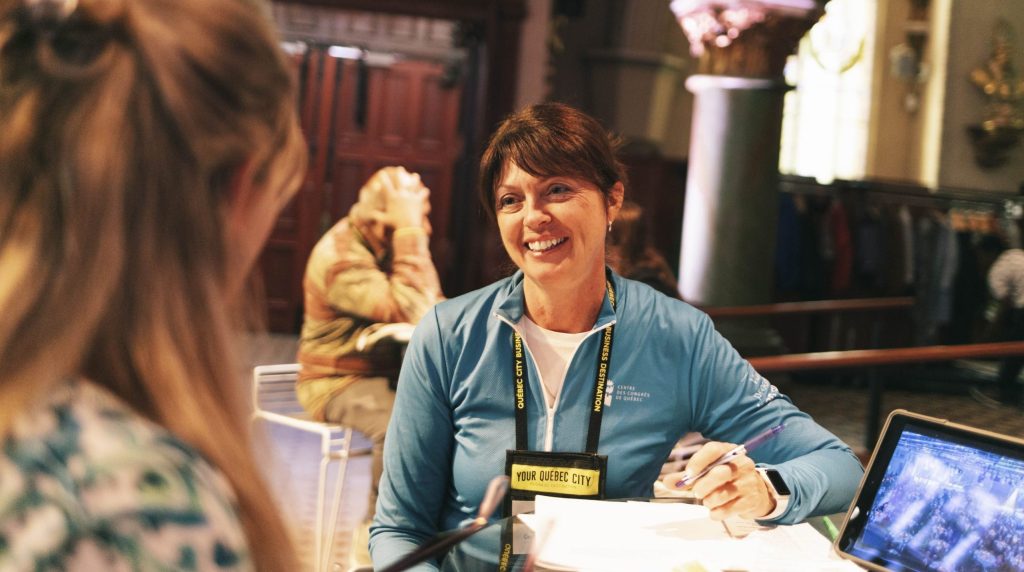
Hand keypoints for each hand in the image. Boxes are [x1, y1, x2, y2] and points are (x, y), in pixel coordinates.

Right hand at [370, 166, 429, 230]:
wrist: (407, 226)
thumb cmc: (395, 224)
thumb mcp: (384, 220)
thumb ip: (377, 216)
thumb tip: (370, 215)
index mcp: (392, 197)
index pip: (386, 185)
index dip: (383, 178)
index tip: (382, 173)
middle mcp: (401, 194)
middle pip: (400, 181)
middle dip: (399, 173)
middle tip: (400, 168)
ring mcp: (410, 196)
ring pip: (413, 185)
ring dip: (414, 179)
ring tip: (415, 175)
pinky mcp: (418, 200)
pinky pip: (422, 194)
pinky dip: (424, 192)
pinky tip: (426, 190)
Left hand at [660, 441, 774, 520]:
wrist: (756, 493)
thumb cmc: (726, 480)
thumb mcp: (708, 472)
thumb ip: (687, 477)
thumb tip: (666, 482)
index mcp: (729, 451)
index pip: (714, 449)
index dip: (699, 460)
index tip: (688, 473)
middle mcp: (742, 464)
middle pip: (720, 473)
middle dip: (703, 485)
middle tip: (696, 492)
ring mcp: (748, 482)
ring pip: (723, 494)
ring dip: (709, 501)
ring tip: (708, 500)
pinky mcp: (751, 501)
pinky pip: (728, 510)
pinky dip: (716, 513)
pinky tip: (715, 510)